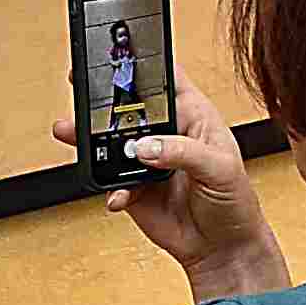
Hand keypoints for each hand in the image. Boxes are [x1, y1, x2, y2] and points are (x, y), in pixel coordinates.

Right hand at [53, 68, 289, 300]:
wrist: (222, 249)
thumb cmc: (235, 202)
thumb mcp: (220, 169)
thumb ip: (182, 152)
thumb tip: (145, 146)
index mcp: (194, 115)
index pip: (166, 79)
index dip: (144, 63)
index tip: (120, 54)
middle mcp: (167, 133)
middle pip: (128, 106)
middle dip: (103, 99)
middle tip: (81, 90)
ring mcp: (146, 159)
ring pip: (110, 141)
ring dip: (90, 140)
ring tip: (70, 132)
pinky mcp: (133, 187)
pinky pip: (110, 180)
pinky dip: (108, 188)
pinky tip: (117, 195)